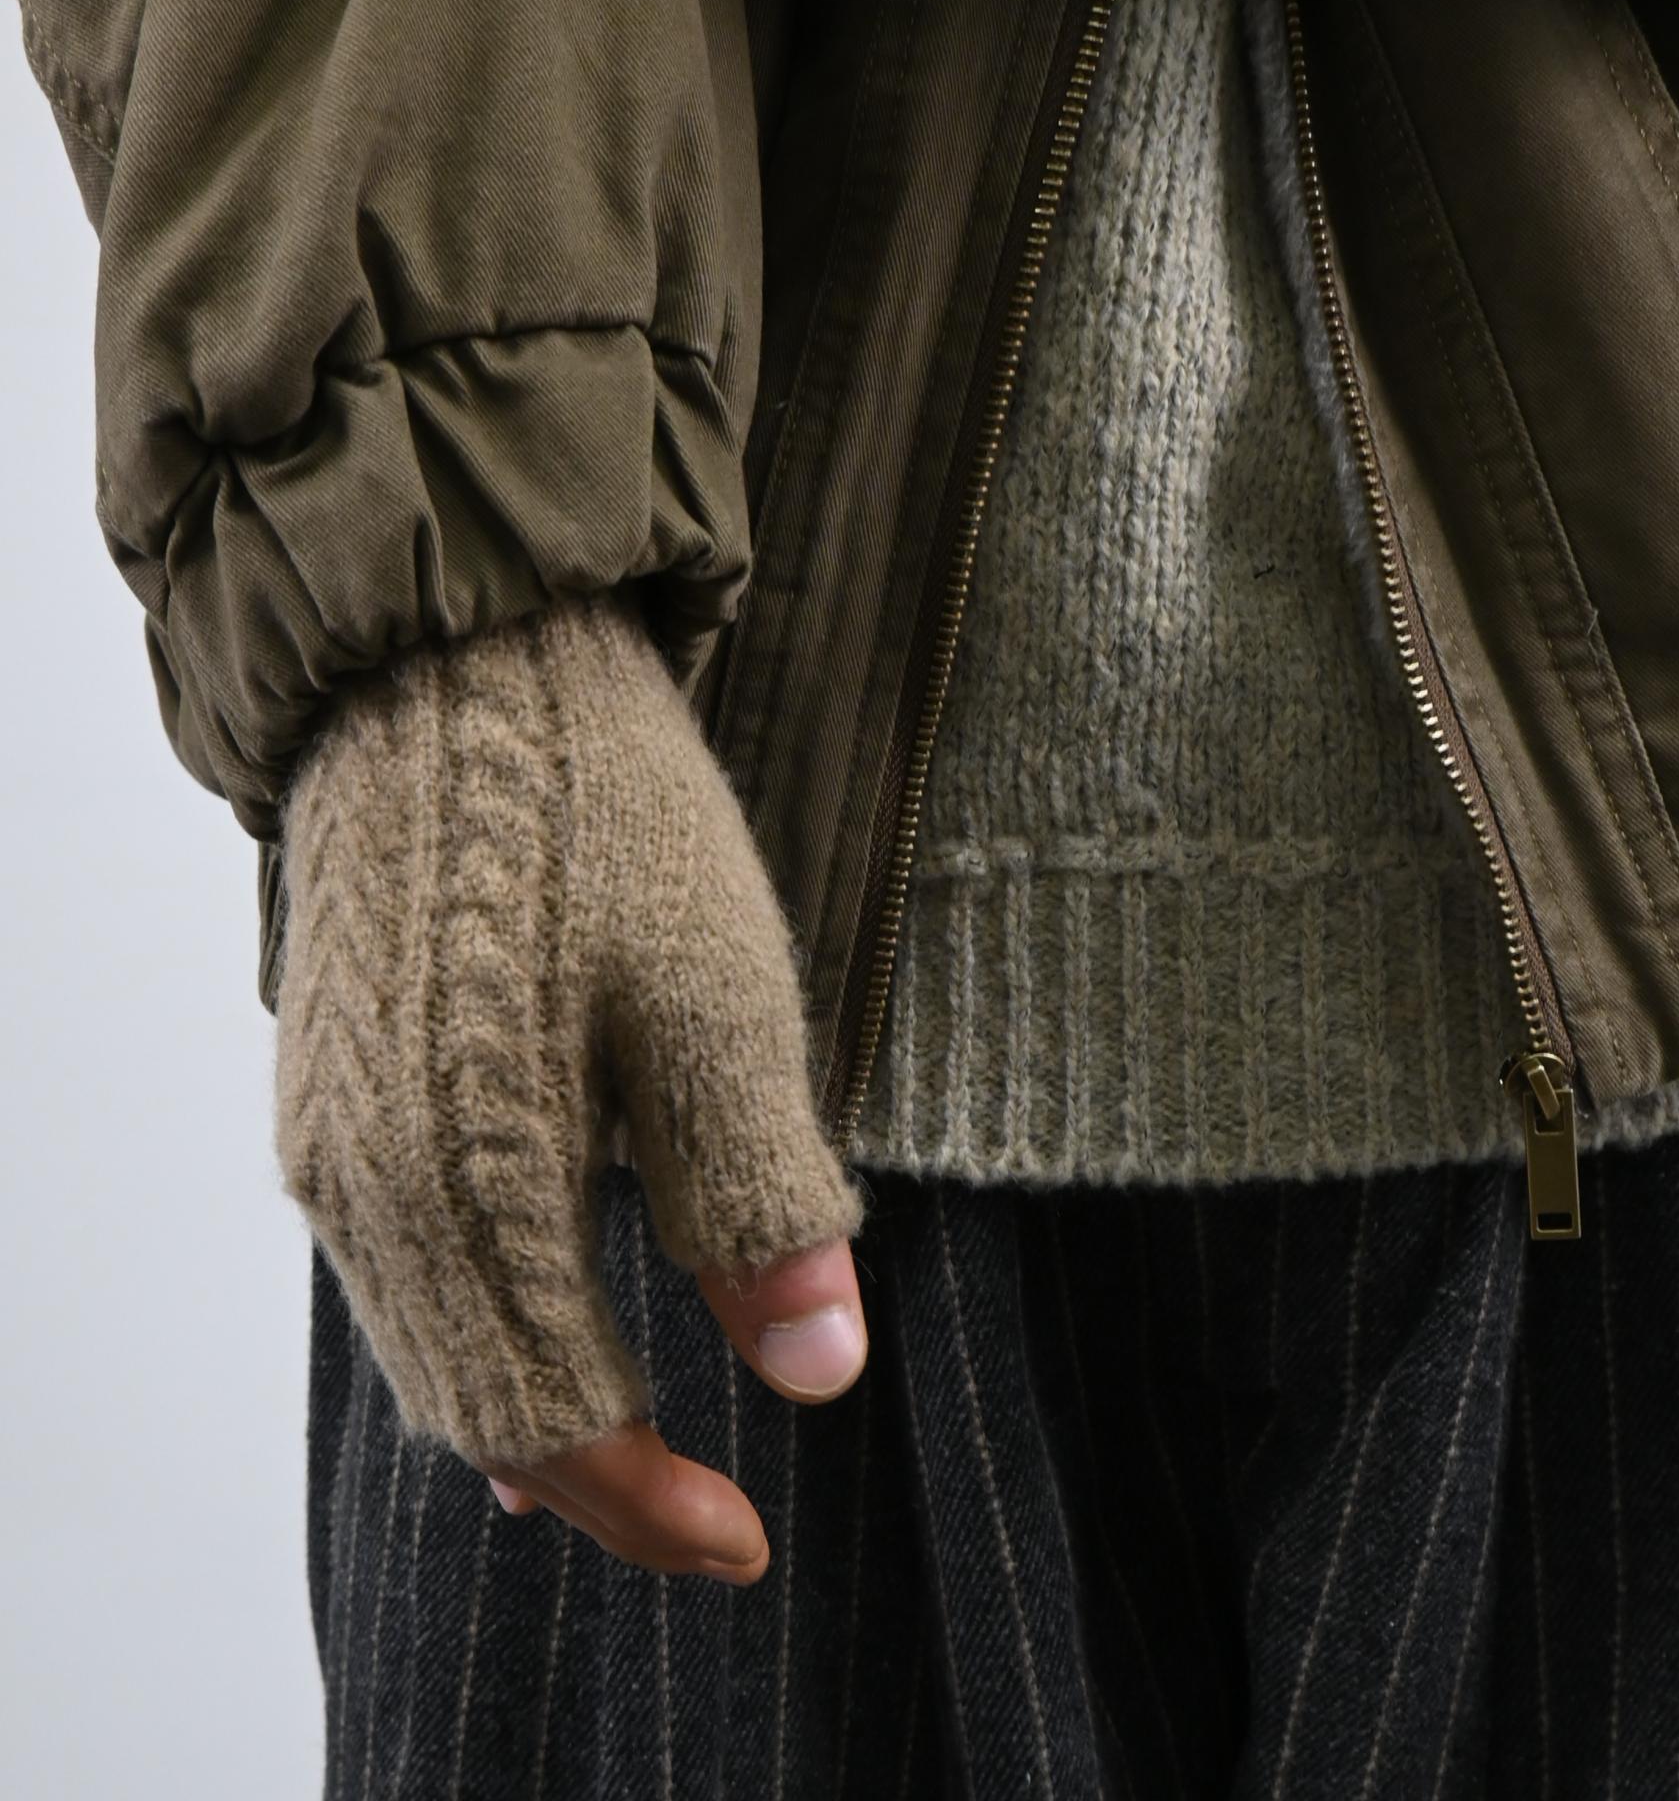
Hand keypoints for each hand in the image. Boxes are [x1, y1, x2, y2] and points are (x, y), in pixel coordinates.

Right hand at [273, 592, 870, 1575]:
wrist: (454, 668)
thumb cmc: (599, 820)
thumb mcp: (717, 1002)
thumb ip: (759, 1200)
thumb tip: (823, 1375)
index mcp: (457, 1174)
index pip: (549, 1416)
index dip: (650, 1504)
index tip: (753, 1538)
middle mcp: (358, 1183)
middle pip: (472, 1406)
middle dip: (597, 1481)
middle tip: (712, 1512)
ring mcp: (326, 1135)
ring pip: (424, 1347)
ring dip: (529, 1413)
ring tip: (629, 1458)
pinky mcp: (329, 1086)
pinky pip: (392, 1268)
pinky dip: (475, 1328)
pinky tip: (538, 1324)